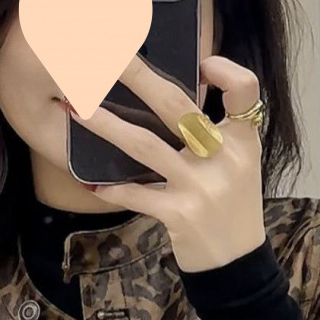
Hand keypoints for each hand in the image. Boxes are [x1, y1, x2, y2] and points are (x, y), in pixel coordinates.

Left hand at [66, 53, 266, 272]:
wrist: (236, 263)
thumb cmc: (232, 208)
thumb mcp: (237, 165)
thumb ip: (214, 133)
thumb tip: (166, 98)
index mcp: (243, 141)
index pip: (245, 91)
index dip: (226, 70)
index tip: (201, 64)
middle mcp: (224, 158)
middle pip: (177, 105)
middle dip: (137, 76)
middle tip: (105, 55)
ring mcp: (201, 187)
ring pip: (145, 145)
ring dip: (106, 126)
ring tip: (75, 110)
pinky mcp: (180, 214)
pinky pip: (137, 195)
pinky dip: (114, 190)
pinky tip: (93, 184)